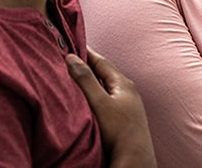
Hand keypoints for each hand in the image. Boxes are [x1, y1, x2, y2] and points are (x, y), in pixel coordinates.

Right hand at [67, 48, 155, 167]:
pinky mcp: (122, 118)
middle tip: (68, 59)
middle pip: (103, 73)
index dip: (86, 52)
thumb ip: (86, 80)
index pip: (101, 61)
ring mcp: (126, 105)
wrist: (134, 158)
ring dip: (89, 82)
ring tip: (72, 78)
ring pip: (104, 87)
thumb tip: (71, 57)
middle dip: (86, 66)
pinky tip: (85, 101)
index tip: (70, 44)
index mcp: (123, 83)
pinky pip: (104, 100)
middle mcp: (126, 91)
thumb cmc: (119, 130)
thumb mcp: (99, 102)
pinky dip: (93, 96)